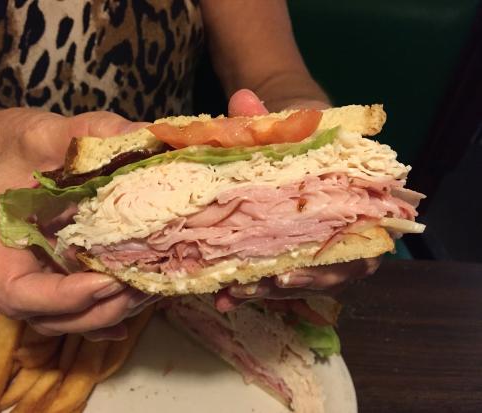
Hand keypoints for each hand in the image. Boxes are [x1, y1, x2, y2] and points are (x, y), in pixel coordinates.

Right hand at [0, 107, 156, 339]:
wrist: (13, 153)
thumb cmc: (26, 144)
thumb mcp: (55, 130)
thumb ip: (96, 133)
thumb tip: (154, 137)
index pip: (15, 291)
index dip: (60, 298)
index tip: (106, 281)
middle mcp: (11, 267)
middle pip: (45, 317)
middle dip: (97, 311)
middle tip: (139, 289)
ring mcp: (35, 276)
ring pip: (64, 321)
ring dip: (108, 315)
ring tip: (147, 293)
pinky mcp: (56, 276)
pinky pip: (76, 311)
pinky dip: (106, 318)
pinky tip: (136, 305)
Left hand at [215, 89, 379, 312]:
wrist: (297, 137)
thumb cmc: (305, 132)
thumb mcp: (293, 121)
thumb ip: (269, 115)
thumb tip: (242, 100)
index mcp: (361, 202)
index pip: (360, 243)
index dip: (332, 266)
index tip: (288, 274)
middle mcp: (348, 232)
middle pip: (332, 273)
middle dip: (294, 285)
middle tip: (259, 286)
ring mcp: (322, 247)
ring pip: (304, 281)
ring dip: (267, 293)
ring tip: (231, 296)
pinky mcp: (296, 255)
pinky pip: (280, 280)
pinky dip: (254, 289)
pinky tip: (223, 297)